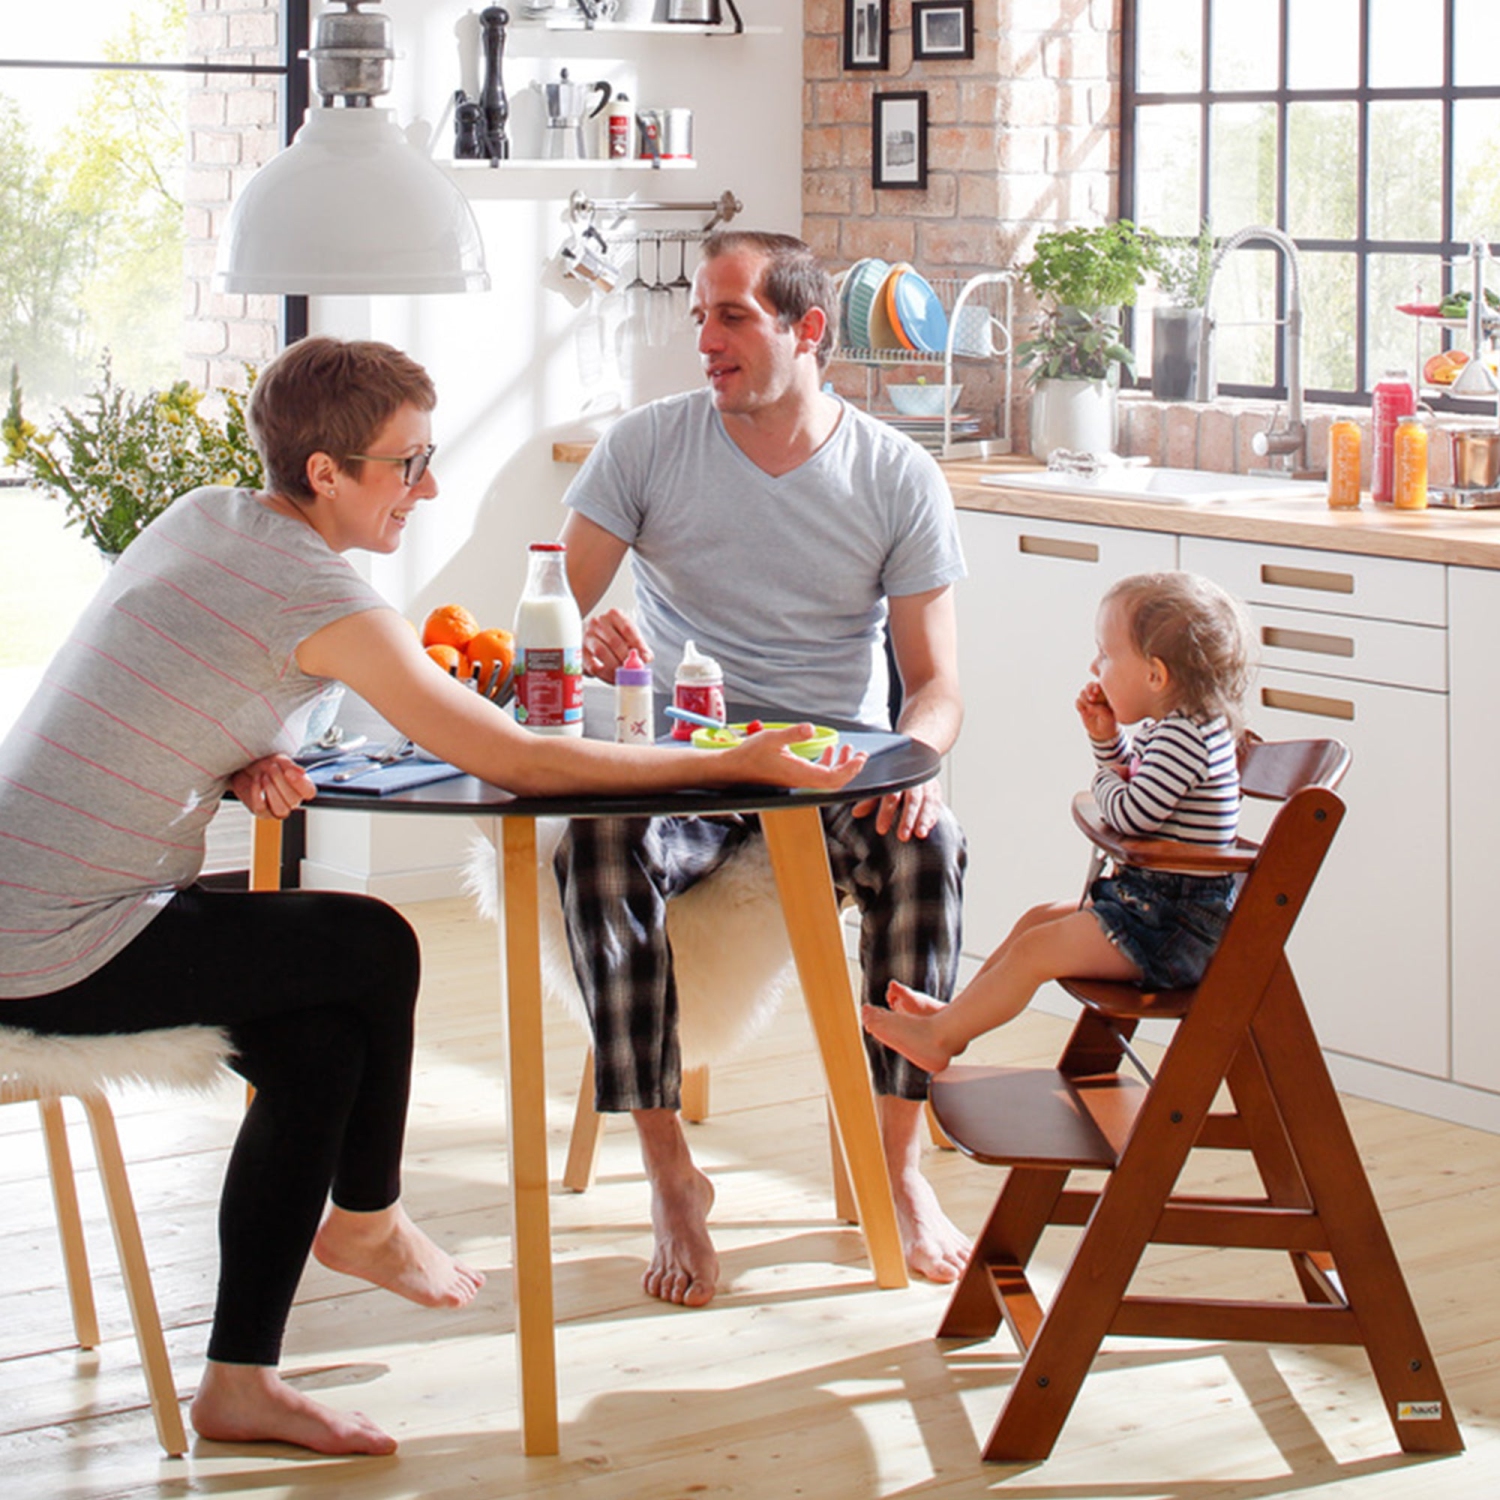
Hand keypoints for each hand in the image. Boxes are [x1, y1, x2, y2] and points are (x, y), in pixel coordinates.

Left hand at [230, 754, 315, 819]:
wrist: (243, 769)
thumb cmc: (264, 765)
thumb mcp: (277, 759)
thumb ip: (289, 765)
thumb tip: (301, 772)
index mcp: (300, 787)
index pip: (309, 792)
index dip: (300, 784)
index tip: (288, 772)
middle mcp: (291, 801)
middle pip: (293, 800)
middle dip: (280, 782)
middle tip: (272, 768)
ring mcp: (277, 809)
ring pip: (281, 810)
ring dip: (271, 790)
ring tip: (264, 776)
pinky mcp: (262, 812)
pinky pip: (261, 808)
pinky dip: (257, 793)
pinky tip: (256, 781)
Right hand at [581, 608, 650, 682]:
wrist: (594, 639)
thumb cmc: (615, 637)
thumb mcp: (630, 637)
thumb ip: (640, 647)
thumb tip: (646, 658)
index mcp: (614, 615)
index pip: (627, 628)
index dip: (638, 645)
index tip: (644, 658)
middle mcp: (598, 622)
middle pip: (614, 641)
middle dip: (625, 658)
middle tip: (633, 669)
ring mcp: (587, 636)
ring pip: (601, 652)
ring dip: (615, 666)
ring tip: (624, 675)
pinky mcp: (580, 652)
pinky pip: (592, 665)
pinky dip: (605, 674)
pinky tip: (613, 678)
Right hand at [722, 723, 867, 790]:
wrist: (734, 769)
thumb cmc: (750, 755)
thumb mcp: (772, 738)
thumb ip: (793, 733)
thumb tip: (810, 728)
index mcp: (800, 774)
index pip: (834, 778)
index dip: (850, 769)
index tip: (860, 757)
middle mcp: (802, 781)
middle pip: (835, 782)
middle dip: (850, 768)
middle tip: (861, 755)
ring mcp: (798, 781)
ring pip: (827, 779)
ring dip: (840, 765)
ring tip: (847, 750)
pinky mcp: (794, 778)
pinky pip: (817, 775)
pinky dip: (827, 765)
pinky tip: (828, 751)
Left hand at [851, 775, 945, 839]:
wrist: (911, 758)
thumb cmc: (891, 777)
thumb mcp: (879, 785)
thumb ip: (870, 799)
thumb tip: (856, 813)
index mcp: (896, 779)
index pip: (891, 796)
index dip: (886, 813)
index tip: (881, 830)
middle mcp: (912, 780)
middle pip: (911, 800)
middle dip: (908, 819)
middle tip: (902, 837)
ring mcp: (926, 784)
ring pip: (927, 801)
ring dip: (924, 819)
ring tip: (920, 835)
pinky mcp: (935, 789)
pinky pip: (936, 802)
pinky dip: (933, 815)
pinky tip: (929, 827)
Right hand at [1076, 680, 1116, 740]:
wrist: (1102, 732)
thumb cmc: (1108, 722)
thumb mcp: (1108, 717)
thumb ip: (1101, 710)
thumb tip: (1090, 706)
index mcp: (1106, 694)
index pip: (1101, 684)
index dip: (1097, 685)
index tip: (1097, 692)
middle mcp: (1097, 695)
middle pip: (1090, 685)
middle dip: (1088, 689)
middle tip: (1092, 698)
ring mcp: (1089, 700)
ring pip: (1082, 692)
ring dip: (1084, 698)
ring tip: (1088, 707)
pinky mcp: (1082, 706)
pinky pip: (1077, 701)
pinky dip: (1079, 705)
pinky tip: (1084, 711)